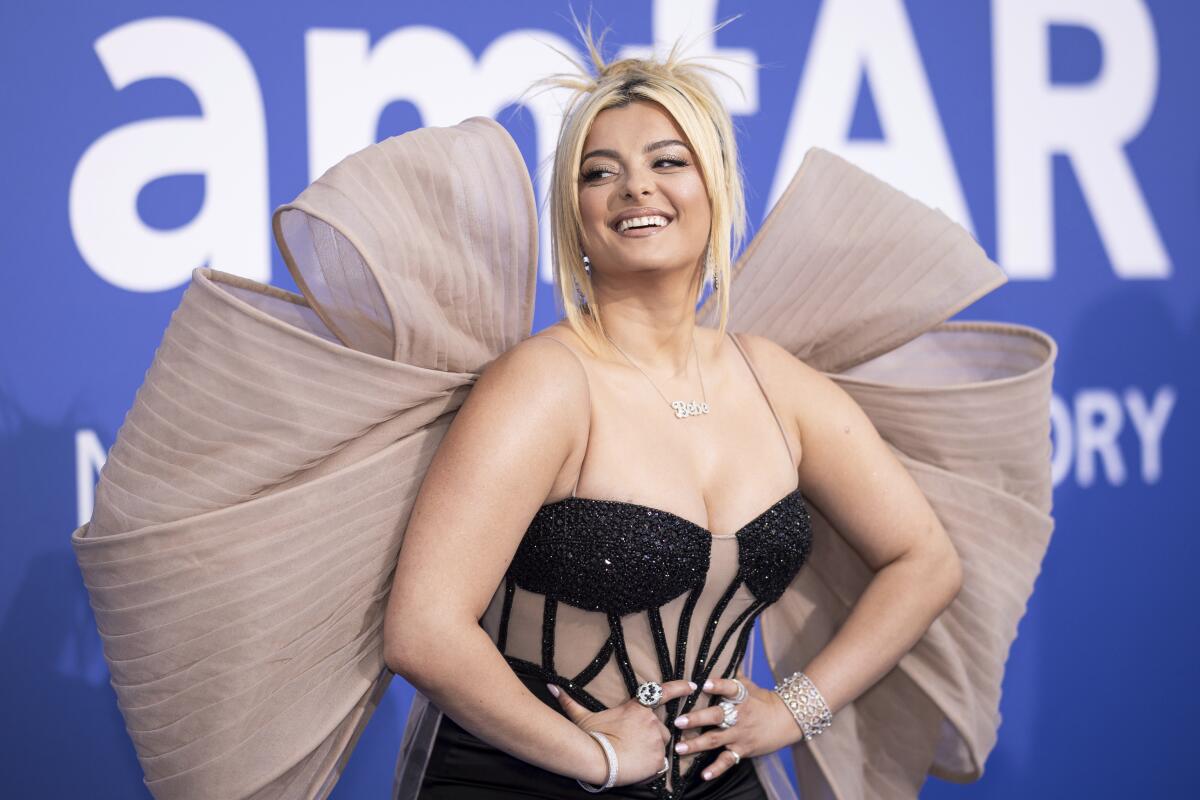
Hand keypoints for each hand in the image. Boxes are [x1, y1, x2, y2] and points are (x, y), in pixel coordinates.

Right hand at [548, 679, 695, 786]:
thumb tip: (552, 687)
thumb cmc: (591, 737)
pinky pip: (660, 761)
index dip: (680, 687)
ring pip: (662, 744)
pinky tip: (638, 766)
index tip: (693, 685)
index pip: (664, 692)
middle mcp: (652, 722)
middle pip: (660, 727)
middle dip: (651, 733)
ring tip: (634, 755)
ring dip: (653, 748)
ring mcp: (657, 741)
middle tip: (633, 742)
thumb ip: (570, 701)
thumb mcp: (582, 717)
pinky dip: (652, 764)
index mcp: (638, 708)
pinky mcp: (658, 759)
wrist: (597, 761)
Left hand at [670, 674, 800, 781]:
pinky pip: (728, 760)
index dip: (719, 685)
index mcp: (742, 697)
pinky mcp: (743, 749)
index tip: (705, 684)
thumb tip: (717, 654)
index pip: (731, 688)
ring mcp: (740, 734)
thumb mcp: (750, 684)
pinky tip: (704, 774)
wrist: (787, 720)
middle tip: (678, 721)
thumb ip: (732, 674)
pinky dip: (717, 769)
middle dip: (697, 719)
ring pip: (716, 739)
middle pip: (717, 716)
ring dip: (697, 744)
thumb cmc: (763, 699)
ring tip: (679, 747)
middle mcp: (740, 716)